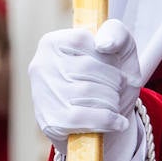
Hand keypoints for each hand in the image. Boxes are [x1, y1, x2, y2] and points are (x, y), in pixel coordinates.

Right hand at [29, 20, 142, 160]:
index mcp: (52, 42)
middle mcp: (40, 66)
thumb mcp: (121, 50)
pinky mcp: (49, 122)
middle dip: (114, 80)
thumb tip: (103, 43)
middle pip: (88, 67)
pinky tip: (118, 121)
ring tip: (116, 102)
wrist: (103, 126)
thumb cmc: (110, 79)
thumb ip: (117, 34)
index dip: (108, 55)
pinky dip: (108, 120)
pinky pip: (84, 117)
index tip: (113, 65)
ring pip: (88, 92)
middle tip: (119, 88)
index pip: (84, 39)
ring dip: (112, 100)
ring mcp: (42, 95)